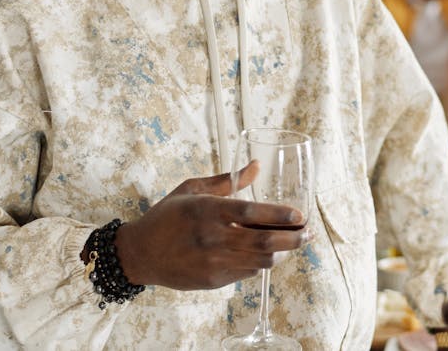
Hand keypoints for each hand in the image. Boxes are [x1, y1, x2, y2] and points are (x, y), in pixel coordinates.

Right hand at [111, 162, 309, 289]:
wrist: (140, 253)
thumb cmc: (167, 216)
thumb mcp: (192, 188)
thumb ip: (228, 179)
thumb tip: (257, 166)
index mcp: (207, 210)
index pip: (251, 213)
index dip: (280, 215)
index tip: (300, 215)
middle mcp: (212, 238)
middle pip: (263, 242)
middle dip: (293, 239)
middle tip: (308, 232)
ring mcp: (213, 262)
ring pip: (260, 261)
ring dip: (281, 252)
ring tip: (292, 242)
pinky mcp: (212, 280)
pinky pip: (247, 272)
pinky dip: (261, 262)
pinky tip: (266, 252)